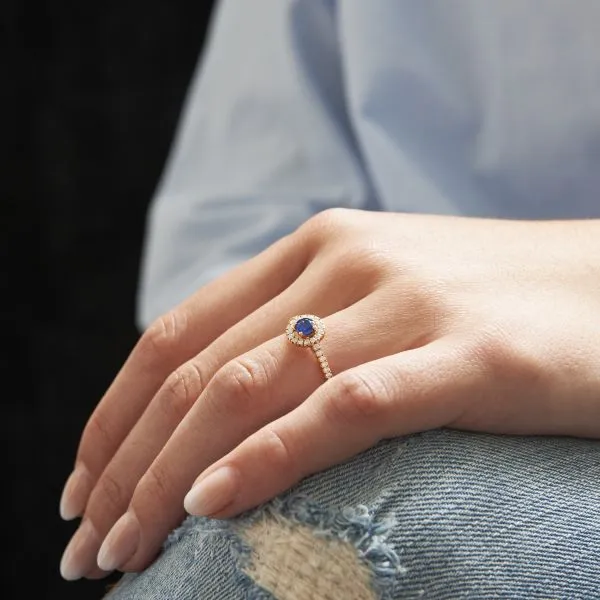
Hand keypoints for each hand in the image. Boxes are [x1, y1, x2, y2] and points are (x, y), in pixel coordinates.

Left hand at [59, 209, 599, 580]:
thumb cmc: (486, 301)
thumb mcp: (373, 297)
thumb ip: (300, 330)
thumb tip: (214, 404)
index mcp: (316, 248)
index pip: (178, 331)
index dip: (116, 410)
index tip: (82, 479)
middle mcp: (345, 264)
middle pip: (196, 371)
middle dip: (126, 460)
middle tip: (89, 538)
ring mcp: (403, 304)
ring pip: (249, 391)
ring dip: (170, 476)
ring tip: (128, 547)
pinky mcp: (466, 356)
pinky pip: (343, 408)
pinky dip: (268, 459)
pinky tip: (211, 506)